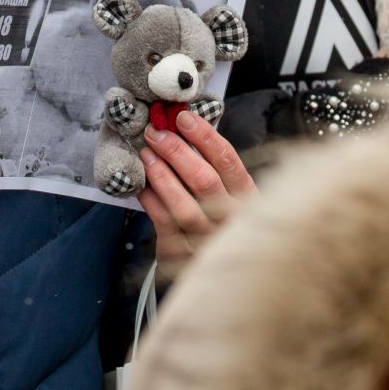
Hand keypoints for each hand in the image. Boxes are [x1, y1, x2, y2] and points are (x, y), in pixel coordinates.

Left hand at [140, 110, 256, 270]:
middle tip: (156, 132)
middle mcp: (229, 220)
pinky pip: (161, 221)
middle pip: (204, 180)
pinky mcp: (181, 252)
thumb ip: (213, 165)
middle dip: (176, 151)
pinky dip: (149, 198)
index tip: (183, 118)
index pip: (228, 161)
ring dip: (161, 174)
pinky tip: (141, 182)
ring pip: (182, 204)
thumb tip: (183, 126)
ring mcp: (206, 239)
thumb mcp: (230, 193)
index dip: (204, 136)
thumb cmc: (220, 219)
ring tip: (146, 153)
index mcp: (247, 198)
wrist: (220, 271)